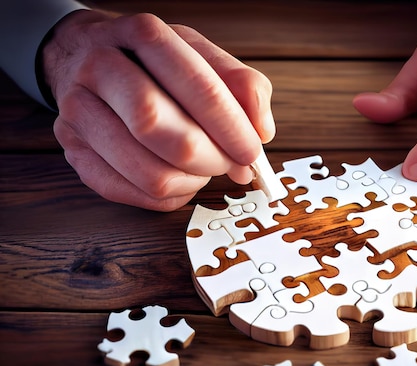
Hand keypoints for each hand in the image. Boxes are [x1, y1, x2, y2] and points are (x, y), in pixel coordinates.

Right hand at [42, 10, 274, 210]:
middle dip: (212, 158)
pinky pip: (131, 194)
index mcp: (143, 35)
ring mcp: (79, 112)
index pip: (198, 88)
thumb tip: (261, 132)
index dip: (232, 128)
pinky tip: (180, 178)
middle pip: (165, 132)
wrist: (85, 55)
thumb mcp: (203, 56)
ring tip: (205, 166)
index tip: (253, 150)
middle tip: (233, 163)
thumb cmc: (154, 62)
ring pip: (151, 173)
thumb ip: (243, 86)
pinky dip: (169, 195)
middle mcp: (101, 68)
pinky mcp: (73, 150)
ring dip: (192, 180)